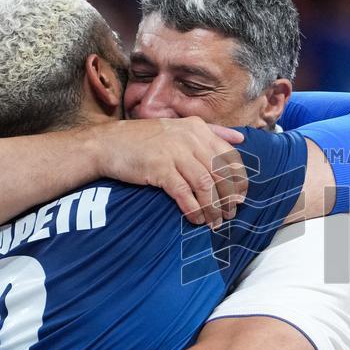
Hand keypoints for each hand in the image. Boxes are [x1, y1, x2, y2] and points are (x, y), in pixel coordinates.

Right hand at [92, 117, 247, 227]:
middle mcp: (190, 138)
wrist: (108, 144)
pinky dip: (193, 209)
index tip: (240, 197)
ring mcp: (175, 153)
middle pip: (220, 173)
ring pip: (205, 185)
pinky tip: (196, 219)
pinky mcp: (160, 168)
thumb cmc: (145, 139)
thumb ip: (212, 132)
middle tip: (229, 215)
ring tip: (214, 222)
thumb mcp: (180, 127)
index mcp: (198, 129)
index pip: (230, 156)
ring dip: (213, 207)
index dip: (239, 180)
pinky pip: (184, 193)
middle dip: (228, 198)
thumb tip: (241, 138)